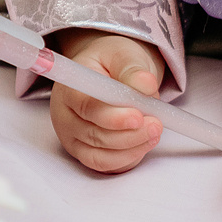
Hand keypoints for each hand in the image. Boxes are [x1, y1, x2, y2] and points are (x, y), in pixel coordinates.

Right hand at [49, 31, 165, 172]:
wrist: (108, 72)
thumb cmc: (112, 62)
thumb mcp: (123, 55)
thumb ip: (132, 69)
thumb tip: (146, 84)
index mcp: (70, 88)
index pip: (86, 108)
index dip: (113, 117)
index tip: (138, 117)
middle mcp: (65, 117)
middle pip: (94, 136)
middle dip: (129, 135)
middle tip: (156, 125)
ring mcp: (73, 139)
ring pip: (100, 156)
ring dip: (132, 149)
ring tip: (154, 132)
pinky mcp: (85, 153)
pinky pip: (107, 166)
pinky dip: (128, 159)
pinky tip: (145, 143)